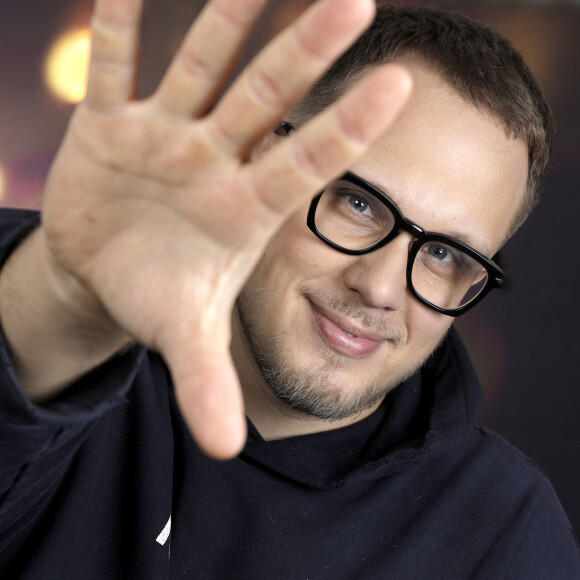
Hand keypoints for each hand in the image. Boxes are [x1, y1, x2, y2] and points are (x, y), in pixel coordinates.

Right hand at [40, 0, 410, 457]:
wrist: (108, 267)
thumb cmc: (159, 294)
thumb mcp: (185, 338)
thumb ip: (207, 385)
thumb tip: (229, 452)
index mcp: (243, 210)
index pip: (306, 165)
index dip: (347, 133)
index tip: (401, 87)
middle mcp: (214, 162)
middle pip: (267, 100)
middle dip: (305, 54)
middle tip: (356, 2)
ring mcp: (164, 139)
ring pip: (201, 68)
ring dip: (225, 20)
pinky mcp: (109, 128)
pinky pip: (115, 68)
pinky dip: (118, 28)